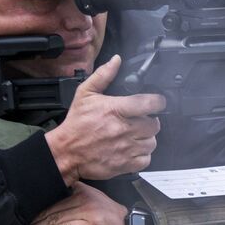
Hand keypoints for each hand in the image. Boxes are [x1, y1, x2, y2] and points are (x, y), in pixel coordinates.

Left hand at [15, 182, 129, 224]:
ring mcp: (91, 211)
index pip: (51, 199)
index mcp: (81, 190)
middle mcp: (85, 197)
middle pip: (50, 210)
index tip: (19, 219)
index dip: (33, 210)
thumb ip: (70, 203)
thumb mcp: (90, 204)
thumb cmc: (109, 221)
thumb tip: (43, 211)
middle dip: (30, 223)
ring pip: (56, 219)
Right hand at [44, 56, 164, 184]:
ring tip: (134, 135)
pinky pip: (146, 159)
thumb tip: (116, 61)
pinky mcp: (125, 164)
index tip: (156, 103)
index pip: (150, 104)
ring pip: (152, 142)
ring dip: (146, 138)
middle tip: (139, 121)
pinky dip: (142, 155)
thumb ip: (103, 76)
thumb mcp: (85, 94)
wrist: (65, 152)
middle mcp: (124, 129)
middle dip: (149, 121)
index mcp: (116, 110)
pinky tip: (132, 149)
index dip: (158, 102)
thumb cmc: (76, 124)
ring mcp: (126, 148)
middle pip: (154, 125)